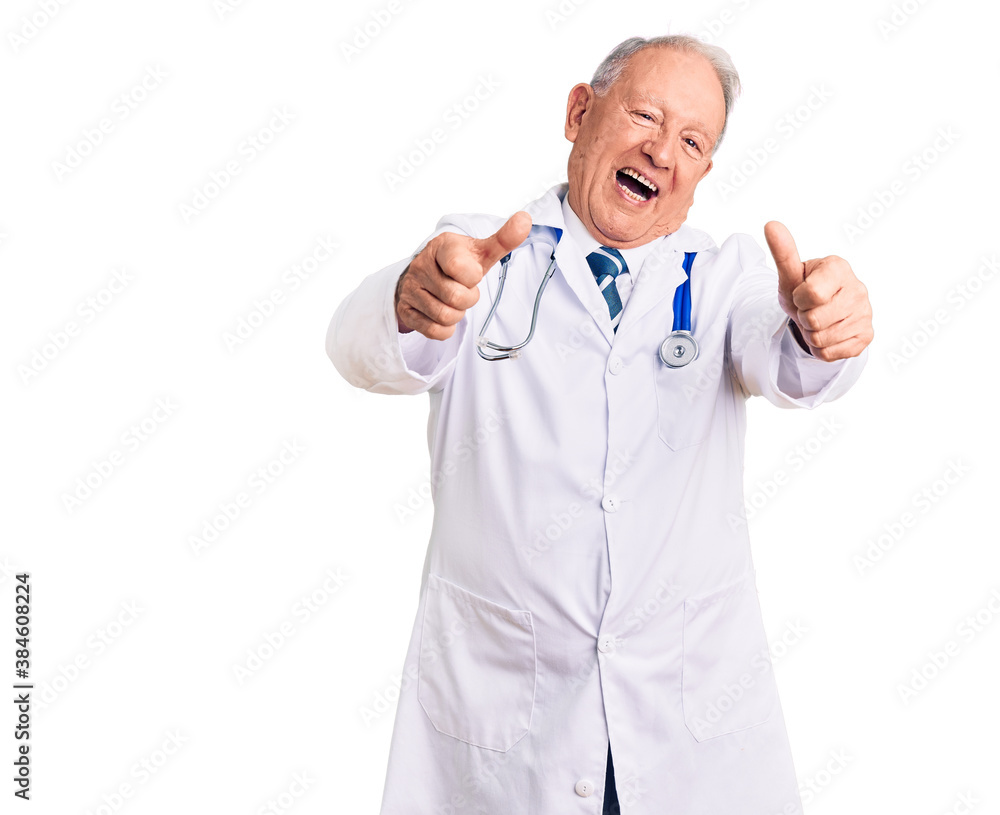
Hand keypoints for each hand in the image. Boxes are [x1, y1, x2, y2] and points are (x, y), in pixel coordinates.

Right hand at [395, 211, 532, 339]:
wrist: (425, 274)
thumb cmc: (457, 263)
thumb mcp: (480, 251)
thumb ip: (503, 238)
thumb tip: (525, 219)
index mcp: (441, 247)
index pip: (461, 268)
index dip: (472, 277)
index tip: (469, 272)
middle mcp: (421, 266)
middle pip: (456, 298)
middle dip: (468, 299)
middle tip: (464, 290)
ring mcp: (410, 289)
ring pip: (446, 316)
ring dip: (457, 314)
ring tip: (453, 301)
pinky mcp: (406, 311)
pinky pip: (434, 331)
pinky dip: (445, 328)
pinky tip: (443, 313)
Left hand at [764, 221, 872, 361]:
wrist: (820, 311)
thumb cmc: (804, 288)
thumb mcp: (790, 274)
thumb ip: (783, 252)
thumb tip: (770, 224)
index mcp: (839, 268)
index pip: (810, 295)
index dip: (798, 299)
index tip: (802, 293)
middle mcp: (858, 289)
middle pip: (813, 320)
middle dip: (803, 319)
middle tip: (809, 310)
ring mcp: (866, 313)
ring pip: (821, 339)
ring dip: (811, 334)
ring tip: (817, 321)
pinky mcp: (866, 336)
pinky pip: (830, 353)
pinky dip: (821, 349)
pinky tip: (827, 333)